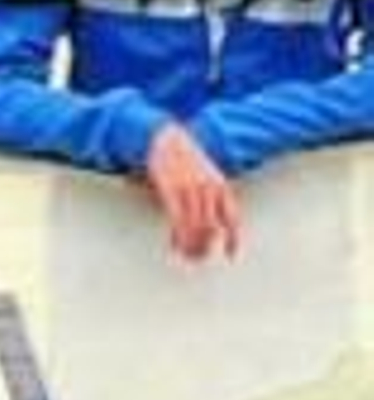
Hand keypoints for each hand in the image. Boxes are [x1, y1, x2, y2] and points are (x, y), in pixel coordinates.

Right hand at [144, 124, 241, 262]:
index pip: (232, 217)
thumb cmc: (185, 160)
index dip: (233, 239)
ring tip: (186, 256)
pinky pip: (178, 222)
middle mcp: (208, 188)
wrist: (166, 140)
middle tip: (197, 259)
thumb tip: (209, 228)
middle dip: (205, 247)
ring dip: (191, 246)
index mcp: (220, 185)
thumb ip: (210, 200)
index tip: (231, 256)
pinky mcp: (172, 192)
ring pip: (196, 228)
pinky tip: (175, 247)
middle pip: (212, 228)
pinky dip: (178, 238)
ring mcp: (190, 190)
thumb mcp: (205, 177)